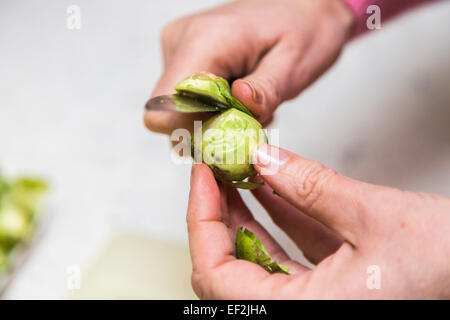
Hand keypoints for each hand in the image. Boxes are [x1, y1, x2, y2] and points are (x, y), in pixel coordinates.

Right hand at [144, 0, 354, 133]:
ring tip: (248, 101)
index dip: (193, 133)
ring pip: (179, 111)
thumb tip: (239, 104)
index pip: (164, 110)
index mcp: (204, 42)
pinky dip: (213, 108)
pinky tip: (239, 93)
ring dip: (214, 119)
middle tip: (249, 117)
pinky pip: (187, 100)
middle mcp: (181, 42)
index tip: (229, 132)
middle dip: (209, 128)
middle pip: (169, 116)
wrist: (302, 7)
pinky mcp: (184, 56)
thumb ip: (266, 91)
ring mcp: (178, 48)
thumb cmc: (302, 30)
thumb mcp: (294, 65)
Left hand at [187, 145, 449, 298]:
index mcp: (304, 314)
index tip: (203, 176)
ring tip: (239, 172)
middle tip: (216, 171)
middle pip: (230, 269)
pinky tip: (273, 187)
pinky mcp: (335, 290)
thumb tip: (264, 159)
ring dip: (248, 215)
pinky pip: (293, 258)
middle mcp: (303, 314)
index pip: (216, 275)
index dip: (201, 221)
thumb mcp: (373, 218)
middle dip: (220, 215)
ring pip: (261, 262)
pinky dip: (281, 222)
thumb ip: (311, 187)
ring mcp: (317, 303)